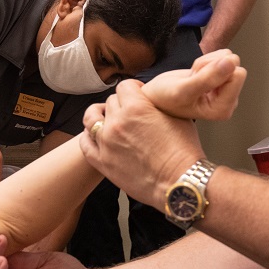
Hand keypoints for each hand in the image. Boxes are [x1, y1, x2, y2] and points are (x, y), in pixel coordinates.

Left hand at [80, 80, 202, 207]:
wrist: (179, 182)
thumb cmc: (183, 152)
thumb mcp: (177, 116)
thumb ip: (158, 104)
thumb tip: (150, 100)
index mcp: (136, 107)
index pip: (125, 86)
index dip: (134, 89)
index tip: (138, 94)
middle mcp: (117, 122)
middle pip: (111, 102)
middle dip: (122, 104)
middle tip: (131, 113)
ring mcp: (107, 142)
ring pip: (92, 118)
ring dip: (99, 115)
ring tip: (106, 118)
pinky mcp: (103, 162)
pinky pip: (85, 144)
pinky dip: (88, 137)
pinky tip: (95, 136)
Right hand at [141, 49, 246, 120]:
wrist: (156, 94)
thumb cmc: (165, 98)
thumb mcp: (182, 90)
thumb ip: (208, 78)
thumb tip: (232, 63)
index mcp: (223, 109)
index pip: (238, 74)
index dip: (214, 70)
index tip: (196, 81)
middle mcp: (228, 100)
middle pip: (233, 65)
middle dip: (210, 66)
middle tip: (192, 79)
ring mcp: (225, 89)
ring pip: (227, 59)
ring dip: (205, 64)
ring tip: (192, 77)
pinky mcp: (221, 78)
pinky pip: (221, 57)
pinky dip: (204, 61)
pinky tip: (195, 73)